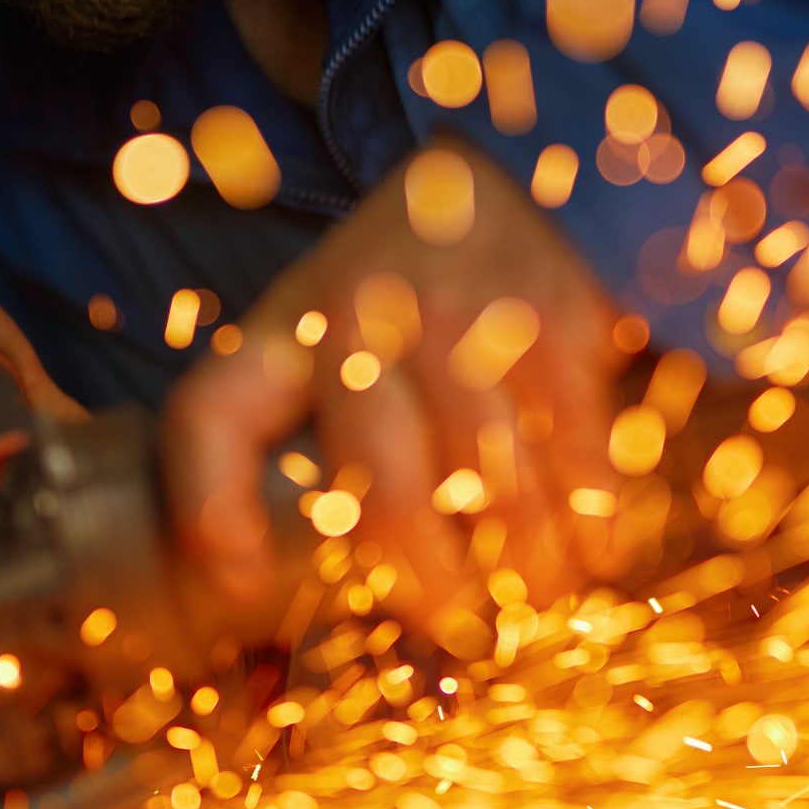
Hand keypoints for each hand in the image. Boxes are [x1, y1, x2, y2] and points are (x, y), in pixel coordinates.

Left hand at [164, 135, 631, 626]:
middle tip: (460, 627)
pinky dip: (592, 514)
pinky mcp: (553, 311)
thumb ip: (282, 449)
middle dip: (429, 584)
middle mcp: (363, 319)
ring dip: (527, 564)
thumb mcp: (305, 347)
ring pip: (495, 479)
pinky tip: (597, 549)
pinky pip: (578, 441)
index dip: (211, 507)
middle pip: (384, 489)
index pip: (214, 416)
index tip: (241, 583)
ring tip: (536, 598)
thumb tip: (269, 594)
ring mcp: (464, 313)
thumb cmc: (380, 306)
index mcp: (283, 336)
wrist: (480, 181)